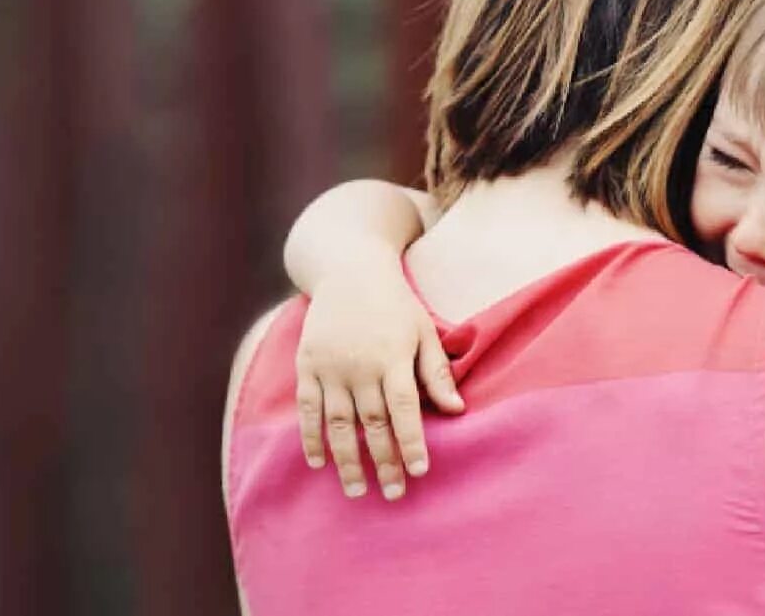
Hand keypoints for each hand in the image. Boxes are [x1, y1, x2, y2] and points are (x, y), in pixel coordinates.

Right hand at [295, 260, 463, 500]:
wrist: (348, 270)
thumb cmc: (395, 305)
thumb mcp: (423, 331)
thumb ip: (436, 372)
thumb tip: (458, 411)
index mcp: (393, 357)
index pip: (404, 409)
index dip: (412, 442)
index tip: (420, 471)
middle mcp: (360, 365)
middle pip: (372, 423)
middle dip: (383, 461)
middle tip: (393, 494)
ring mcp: (330, 366)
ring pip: (337, 423)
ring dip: (346, 460)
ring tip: (357, 490)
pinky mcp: (307, 365)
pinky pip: (307, 409)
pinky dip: (310, 438)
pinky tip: (319, 464)